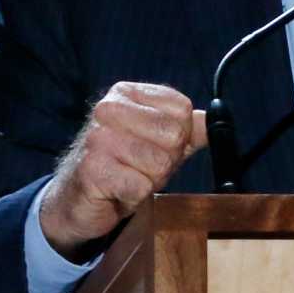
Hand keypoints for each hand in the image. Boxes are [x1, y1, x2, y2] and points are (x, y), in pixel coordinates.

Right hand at [40, 82, 207, 259]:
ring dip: (149, 181)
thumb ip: (189, 127)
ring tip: (128, 178)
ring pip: (159, 164)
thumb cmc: (121, 166)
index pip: (182, 110)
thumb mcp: (159, 140)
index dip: (179, 137)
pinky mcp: (92, 169)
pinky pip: (140, 187)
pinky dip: (134, 196)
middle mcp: (109, 108)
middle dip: (165, 161)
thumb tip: (216, 119)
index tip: (156, 146)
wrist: (77, 199)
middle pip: (174, 137)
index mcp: (128, 93)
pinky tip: (117, 190)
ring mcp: (97, 137)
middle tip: (140, 167)